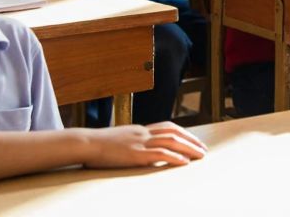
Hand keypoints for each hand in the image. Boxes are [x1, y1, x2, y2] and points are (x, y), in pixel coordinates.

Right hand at [84, 121, 207, 168]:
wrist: (85, 143)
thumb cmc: (97, 145)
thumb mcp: (119, 141)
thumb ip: (132, 144)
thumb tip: (141, 153)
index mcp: (140, 130)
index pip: (168, 127)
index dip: (183, 132)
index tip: (193, 140)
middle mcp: (143, 133)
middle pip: (174, 132)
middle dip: (192, 140)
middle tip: (204, 149)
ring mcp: (140, 142)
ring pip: (171, 141)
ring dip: (189, 148)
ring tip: (201, 155)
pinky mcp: (135, 154)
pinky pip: (160, 154)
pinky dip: (175, 157)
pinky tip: (184, 162)